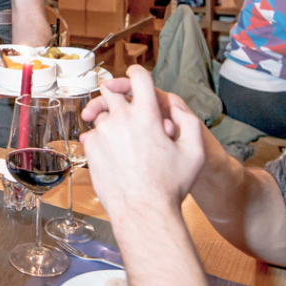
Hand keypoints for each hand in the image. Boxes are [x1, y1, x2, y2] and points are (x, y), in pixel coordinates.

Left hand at [79, 66, 206, 217]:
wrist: (144, 212)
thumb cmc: (171, 185)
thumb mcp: (194, 152)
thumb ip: (188, 121)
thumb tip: (173, 107)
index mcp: (148, 114)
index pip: (138, 76)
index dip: (137, 73)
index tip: (135, 77)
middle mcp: (122, 118)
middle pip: (110, 89)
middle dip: (117, 95)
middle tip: (124, 108)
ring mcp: (103, 132)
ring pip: (101, 114)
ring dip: (110, 121)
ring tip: (124, 142)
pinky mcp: (91, 147)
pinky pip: (92, 134)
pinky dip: (101, 140)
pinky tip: (114, 155)